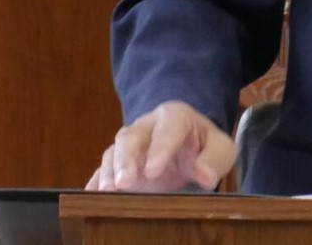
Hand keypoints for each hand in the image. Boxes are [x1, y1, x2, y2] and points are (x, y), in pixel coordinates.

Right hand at [85, 100, 236, 191]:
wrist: (189, 142)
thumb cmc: (205, 145)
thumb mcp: (221, 149)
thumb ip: (215, 159)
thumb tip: (205, 175)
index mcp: (174, 117)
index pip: (166, 129)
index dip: (159, 149)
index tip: (152, 171)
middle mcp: (147, 125)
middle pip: (131, 136)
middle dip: (126, 159)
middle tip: (125, 183)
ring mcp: (131, 143)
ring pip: (114, 150)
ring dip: (110, 171)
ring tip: (108, 191)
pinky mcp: (120, 161)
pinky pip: (103, 167)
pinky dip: (96, 180)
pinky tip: (91, 195)